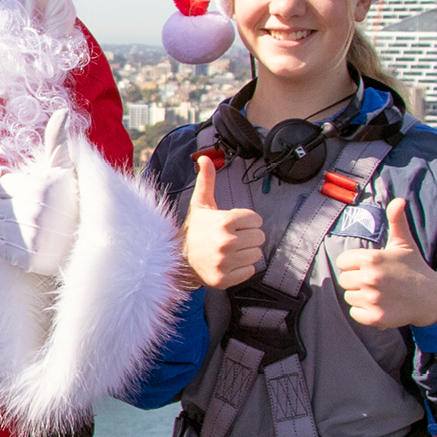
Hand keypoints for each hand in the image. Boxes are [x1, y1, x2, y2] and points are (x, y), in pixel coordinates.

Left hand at [0, 111, 81, 275]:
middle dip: (15, 209)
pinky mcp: (24, 260)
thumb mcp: (65, 169)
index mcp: (37, 188)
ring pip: (0, 228)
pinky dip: (14, 251)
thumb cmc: (72, 201)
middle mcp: (31, 211)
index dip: (18, 189)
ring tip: (37, 230)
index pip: (4, 184)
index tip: (35, 196)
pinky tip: (33, 246)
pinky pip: (3, 250)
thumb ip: (57, 140)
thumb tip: (62, 111)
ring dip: (14, 229)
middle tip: (38, 214)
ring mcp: (28, 237)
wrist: (89, 241)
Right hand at [183, 154, 262, 287]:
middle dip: (248, 237)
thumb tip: (204, 157)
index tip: (232, 225)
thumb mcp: (200, 204)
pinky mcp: (225, 279)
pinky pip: (250, 271)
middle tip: (231, 238)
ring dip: (246, 253)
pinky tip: (227, 263)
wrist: (177, 259)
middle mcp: (226, 241)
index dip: (246, 221)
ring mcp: (225, 262)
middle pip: (259, 237)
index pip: (256, 220)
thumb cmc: (194, 230)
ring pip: (257, 255)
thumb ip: (206, 180)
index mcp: (224, 221)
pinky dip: (242, 268)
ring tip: (229, 251)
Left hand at [334, 198, 436, 327]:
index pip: (342, 262)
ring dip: (361, 296)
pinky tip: (380, 305)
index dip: (354, 264)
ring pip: (349, 297)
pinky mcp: (375, 317)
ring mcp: (373, 299)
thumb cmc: (413, 268)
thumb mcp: (404, 243)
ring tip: (380, 293)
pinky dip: (364, 312)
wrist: (431, 298)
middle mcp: (370, 278)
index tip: (371, 266)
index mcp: (372, 259)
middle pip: (344, 280)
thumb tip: (398, 200)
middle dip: (357, 280)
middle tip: (378, 281)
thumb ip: (396, 220)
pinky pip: (355, 313)